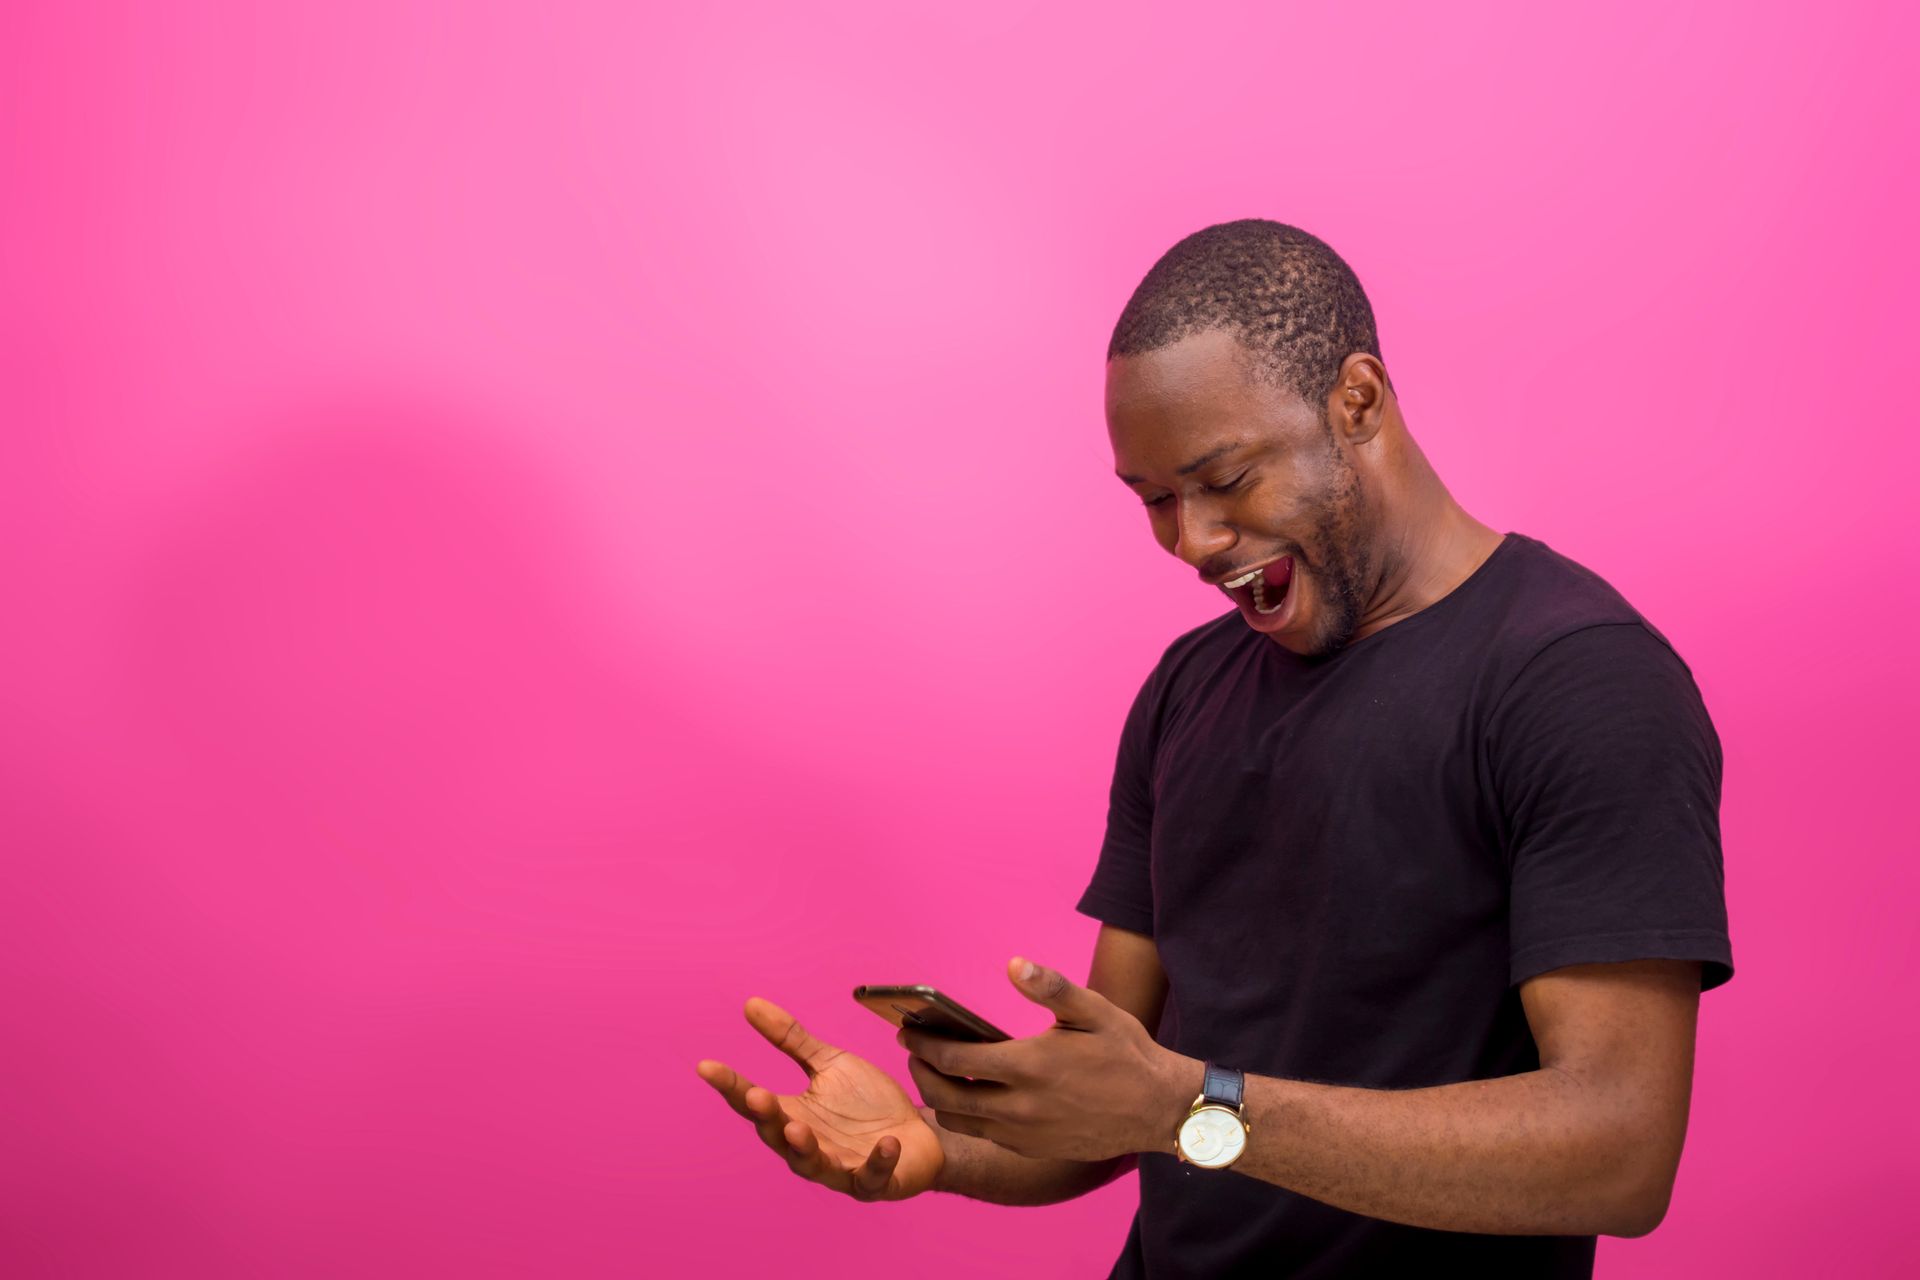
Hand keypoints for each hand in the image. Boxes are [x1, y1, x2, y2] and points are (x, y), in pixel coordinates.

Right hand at [697, 995, 944, 1200]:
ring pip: (815, 1165)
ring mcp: (841, 1168)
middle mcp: (810, 1146)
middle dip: (767, 1118)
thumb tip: (750, 1004)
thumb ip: (791, 1040)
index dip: (731, 1086)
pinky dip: (879, 1162)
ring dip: (806, 1150)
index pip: (754, 1102)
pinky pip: (874, 1177)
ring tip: (799, 1130)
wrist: (917, 1132)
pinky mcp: (876, 1182)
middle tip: (757, 1096)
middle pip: (778, 1136)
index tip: (706, 1066)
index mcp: (794, 1116)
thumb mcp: (829, 1064)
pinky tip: (886, 1143)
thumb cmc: (866, 1103)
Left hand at [899, 956, 1190, 1163]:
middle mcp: (1019, 1106)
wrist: (1159, 1109)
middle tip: (913, 1050)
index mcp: (1029, 1065)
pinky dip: (967, 1116)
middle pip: (944, 1095)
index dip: (923, 1044)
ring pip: (959, 1121)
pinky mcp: (1031, 1149)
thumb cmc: (1126, 1053)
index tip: (908, 1029)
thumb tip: (1013, 964)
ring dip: (938, 1097)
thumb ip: (1050, 987)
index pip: (954, 1059)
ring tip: (936, 1072)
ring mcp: (1024, 1133)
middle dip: (919, 1071)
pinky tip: (971, 1095)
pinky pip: (985, 1134)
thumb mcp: (1093, 1010)